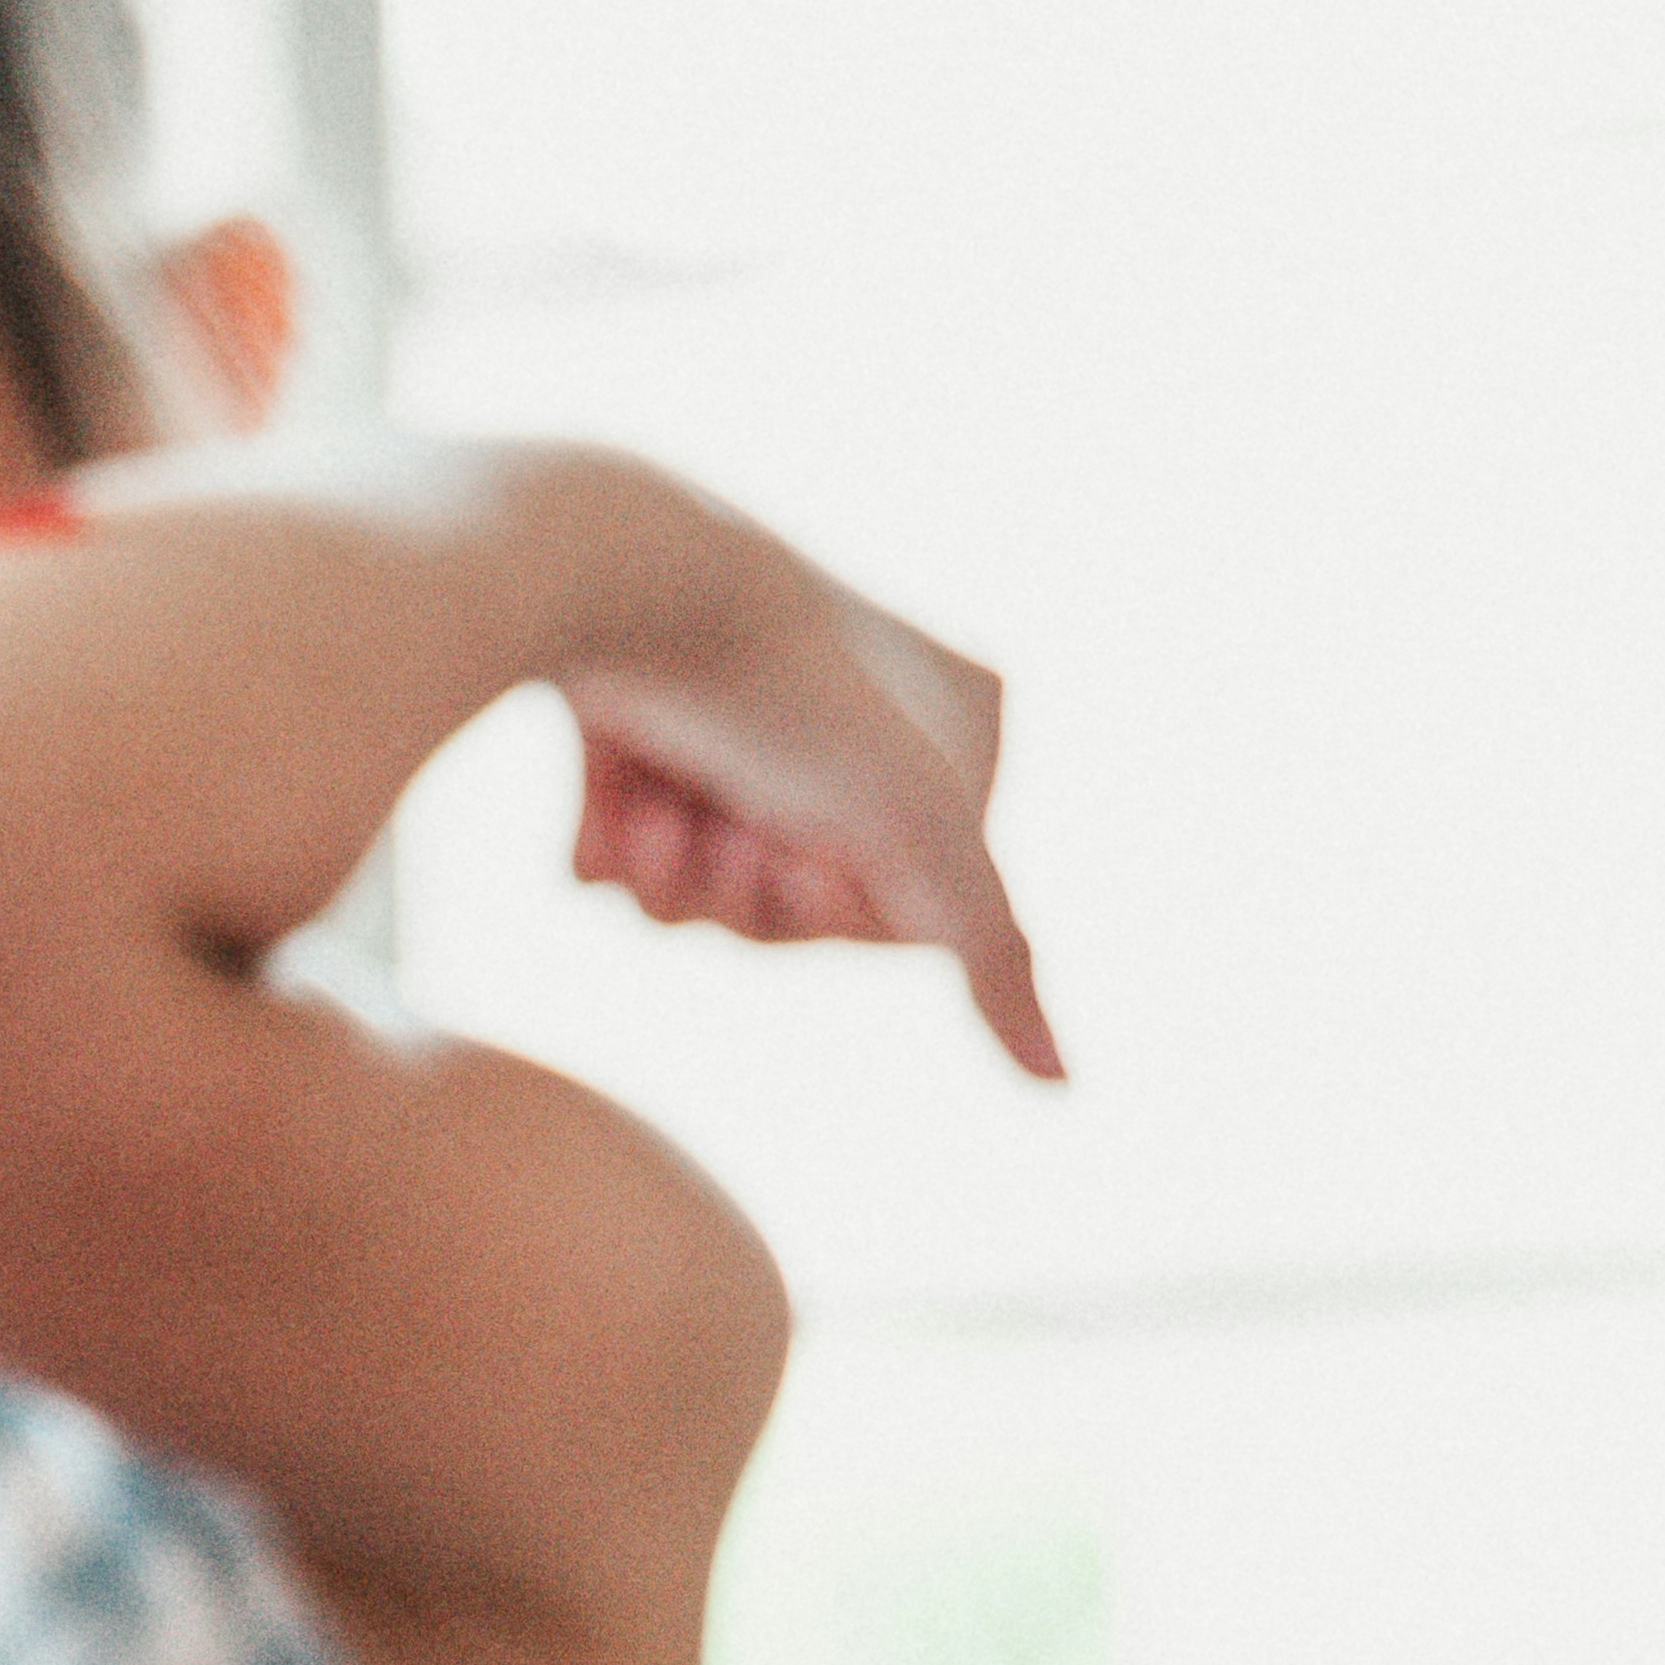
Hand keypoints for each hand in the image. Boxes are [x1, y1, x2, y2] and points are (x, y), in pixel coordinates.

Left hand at [553, 489, 1065, 1080]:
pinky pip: (619, 853)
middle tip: (725, 821)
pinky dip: (606, 843)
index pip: (907, 908)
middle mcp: (863, 708)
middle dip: (745, 891)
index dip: (837, 907)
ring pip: (700, 888)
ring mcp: (742, 714)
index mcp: (966, 719)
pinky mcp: (632, 722)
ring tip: (657, 802)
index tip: (813, 843)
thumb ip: (990, 955)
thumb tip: (1058, 1086)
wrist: (614, 578)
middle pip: (798, 906)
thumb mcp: (912, 829)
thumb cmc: (786, 694)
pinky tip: (606, 789)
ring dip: (668, 874)